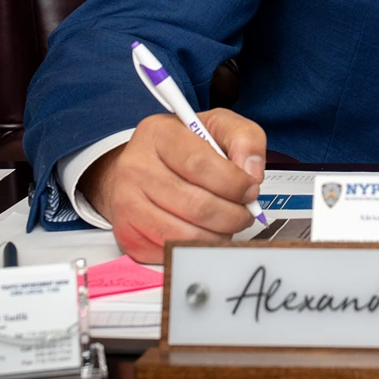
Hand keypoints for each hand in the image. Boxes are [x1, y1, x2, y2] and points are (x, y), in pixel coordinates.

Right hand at [80, 110, 266, 262]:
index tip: (251, 190)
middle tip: (245, 213)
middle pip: (196, 205)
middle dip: (233, 215)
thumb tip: (251, 173)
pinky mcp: (127, 233)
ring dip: (218, 235)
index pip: (199, 164)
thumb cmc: (184, 147)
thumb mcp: (219, 127)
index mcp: (158, 134)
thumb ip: (245, 139)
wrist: (143, 166)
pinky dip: (195, 248)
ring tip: (228, 224)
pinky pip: (170, 252)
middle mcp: (136, 167)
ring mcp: (127, 203)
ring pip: (184, 234)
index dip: (233, 183)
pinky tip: (204, 232)